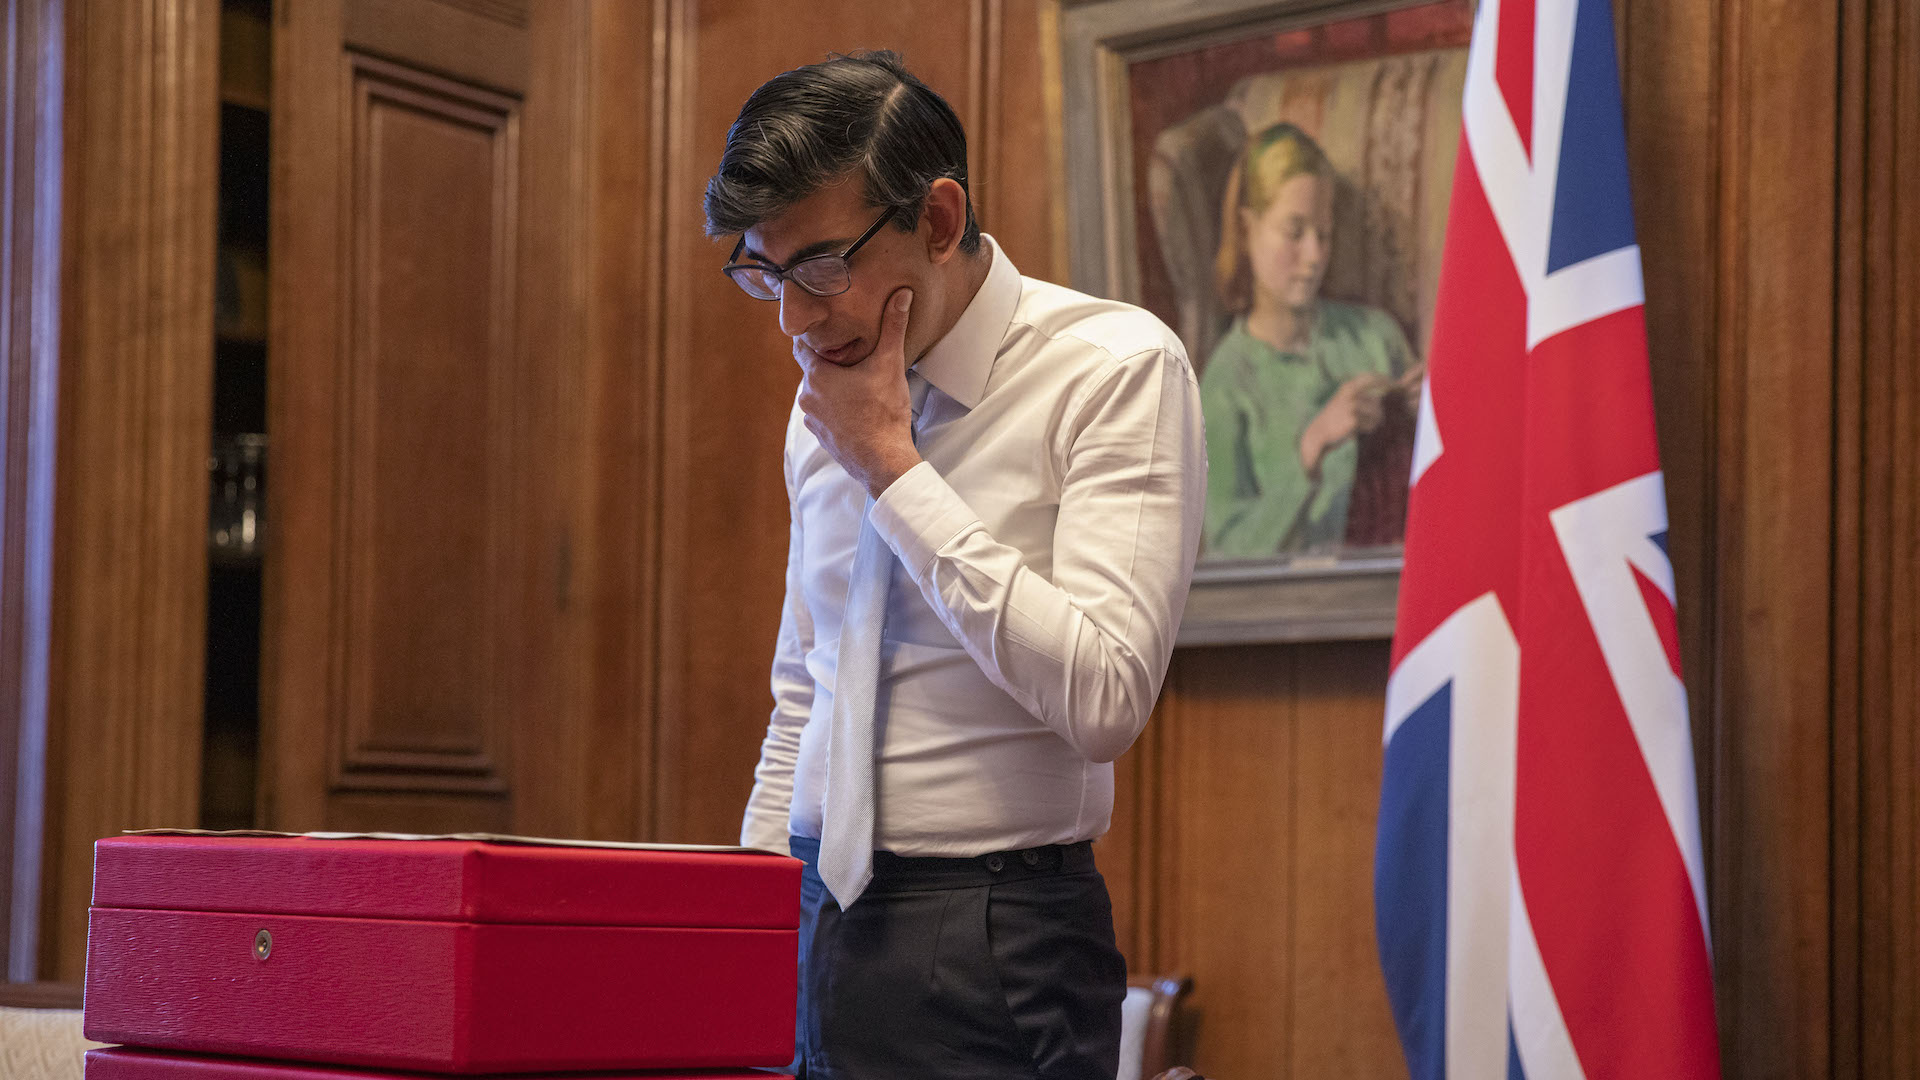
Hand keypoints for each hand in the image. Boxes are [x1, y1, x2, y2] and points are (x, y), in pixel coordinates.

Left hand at [794, 287, 922, 497]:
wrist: (883, 461)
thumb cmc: (883, 412)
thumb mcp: (889, 364)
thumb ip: (893, 327)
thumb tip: (902, 294)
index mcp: (816, 376)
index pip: (802, 346)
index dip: (814, 337)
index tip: (827, 330)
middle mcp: (807, 397)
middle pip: (813, 370)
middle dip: (830, 362)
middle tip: (851, 355)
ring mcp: (812, 420)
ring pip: (818, 393)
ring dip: (833, 386)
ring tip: (856, 382)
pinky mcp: (821, 437)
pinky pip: (824, 414)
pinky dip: (835, 408)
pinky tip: (856, 407)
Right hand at [1299, 373, 1390, 477]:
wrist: (1319, 433)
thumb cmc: (1335, 418)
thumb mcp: (1345, 400)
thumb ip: (1361, 395)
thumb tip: (1383, 397)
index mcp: (1348, 386)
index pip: (1372, 378)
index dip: (1386, 380)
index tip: (1395, 386)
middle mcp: (1351, 393)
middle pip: (1377, 401)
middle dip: (1378, 412)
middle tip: (1376, 419)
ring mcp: (1353, 405)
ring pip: (1377, 413)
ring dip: (1373, 422)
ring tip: (1361, 425)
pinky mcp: (1354, 419)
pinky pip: (1371, 424)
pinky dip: (1367, 429)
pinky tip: (1356, 430)